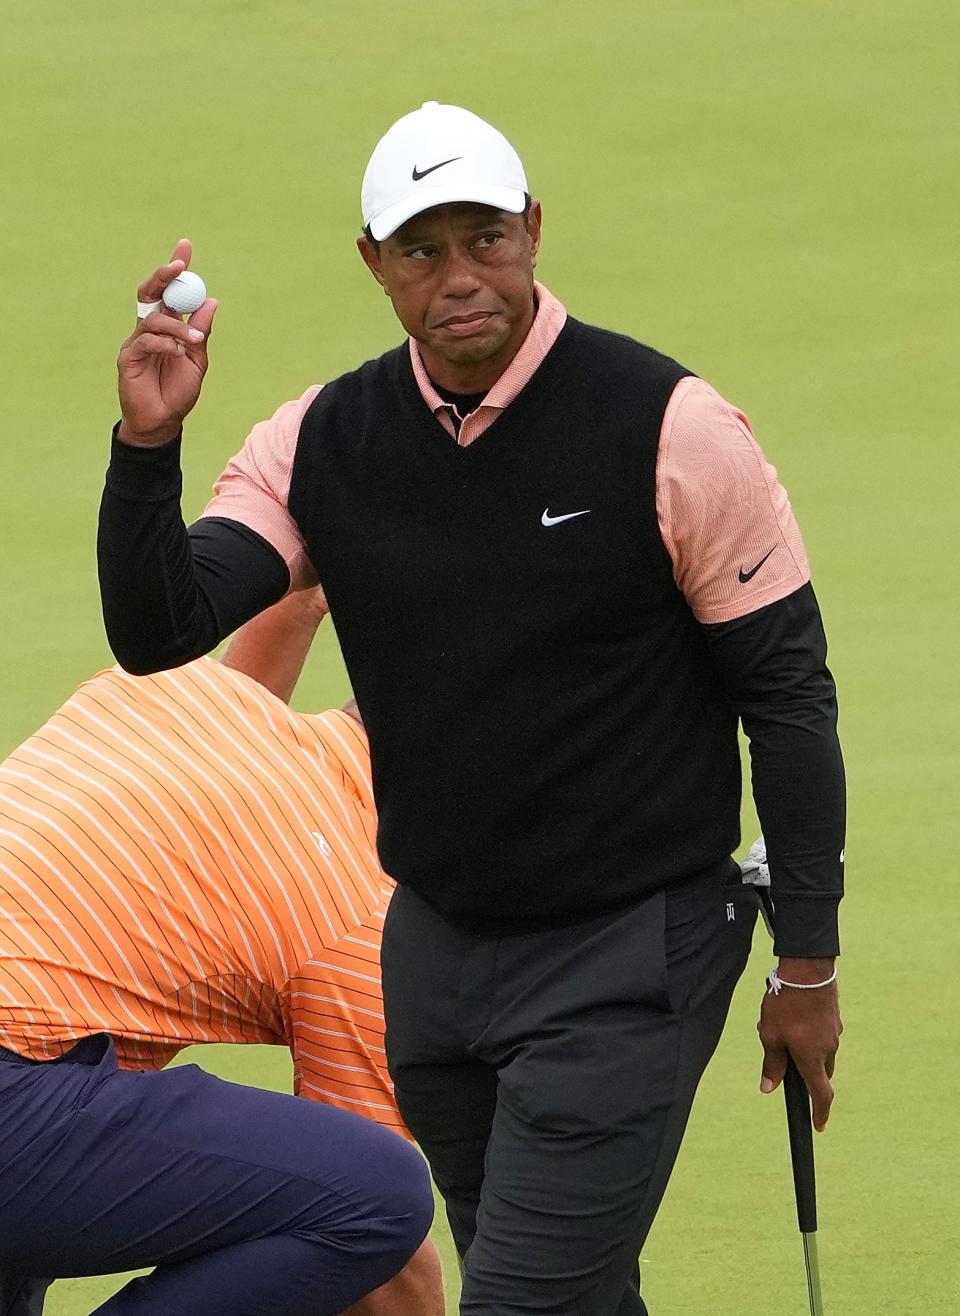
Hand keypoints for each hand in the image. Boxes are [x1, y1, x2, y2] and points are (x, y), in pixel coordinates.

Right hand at [117, 239, 217, 445]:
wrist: (163, 421)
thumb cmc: (178, 392)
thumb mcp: (197, 360)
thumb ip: (201, 332)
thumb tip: (211, 301)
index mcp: (167, 327)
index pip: (170, 292)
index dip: (176, 270)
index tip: (185, 246)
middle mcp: (149, 329)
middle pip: (151, 293)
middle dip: (164, 275)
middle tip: (179, 265)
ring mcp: (137, 341)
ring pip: (153, 318)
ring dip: (177, 325)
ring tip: (193, 340)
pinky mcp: (128, 356)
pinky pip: (146, 340)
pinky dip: (165, 343)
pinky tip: (177, 352)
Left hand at [757, 957, 841, 1130]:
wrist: (807, 969)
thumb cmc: (785, 1004)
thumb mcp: (770, 1036)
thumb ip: (772, 1064)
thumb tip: (768, 1089)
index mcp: (812, 1059)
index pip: (821, 1095)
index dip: (819, 1113)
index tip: (818, 1125)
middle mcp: (828, 1049)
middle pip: (819, 1072)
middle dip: (804, 1072)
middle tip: (781, 1055)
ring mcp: (834, 1032)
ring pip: (819, 1051)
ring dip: (803, 1048)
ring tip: (779, 1026)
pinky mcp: (834, 1018)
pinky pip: (822, 1034)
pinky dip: (809, 1033)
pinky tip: (791, 1013)